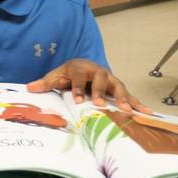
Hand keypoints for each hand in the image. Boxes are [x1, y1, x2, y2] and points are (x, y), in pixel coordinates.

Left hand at [27, 59, 151, 113]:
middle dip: (101, 92)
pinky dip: (138, 103)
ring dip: (123, 98)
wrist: (82, 66)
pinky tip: (147, 112)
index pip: (80, 77)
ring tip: (127, 110)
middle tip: (100, 104)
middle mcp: (98, 72)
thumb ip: (45, 83)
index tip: (78, 100)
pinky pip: (129, 95)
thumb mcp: (56, 76)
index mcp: (81, 68)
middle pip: (101, 79)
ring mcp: (110, 79)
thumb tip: (29, 88)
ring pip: (118, 86)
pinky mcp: (118, 88)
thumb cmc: (68, 74)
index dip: (79, 88)